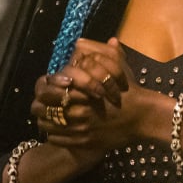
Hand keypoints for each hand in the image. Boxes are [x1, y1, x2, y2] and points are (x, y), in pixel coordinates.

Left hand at [31, 37, 152, 149]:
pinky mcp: (83, 141)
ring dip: (44, 122)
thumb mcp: (117, 66)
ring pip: (47, 126)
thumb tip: (91, 41)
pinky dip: (53, 136)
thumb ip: (102, 53)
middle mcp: (76, 108)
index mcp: (79, 89)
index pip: (45, 89)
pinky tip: (57, 132)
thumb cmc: (129, 90)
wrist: (143, 116)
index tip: (44, 90)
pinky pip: (57, 140)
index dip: (41, 89)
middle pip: (41, 109)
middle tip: (41, 106)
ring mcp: (79, 126)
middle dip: (39, 106)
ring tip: (48, 119)